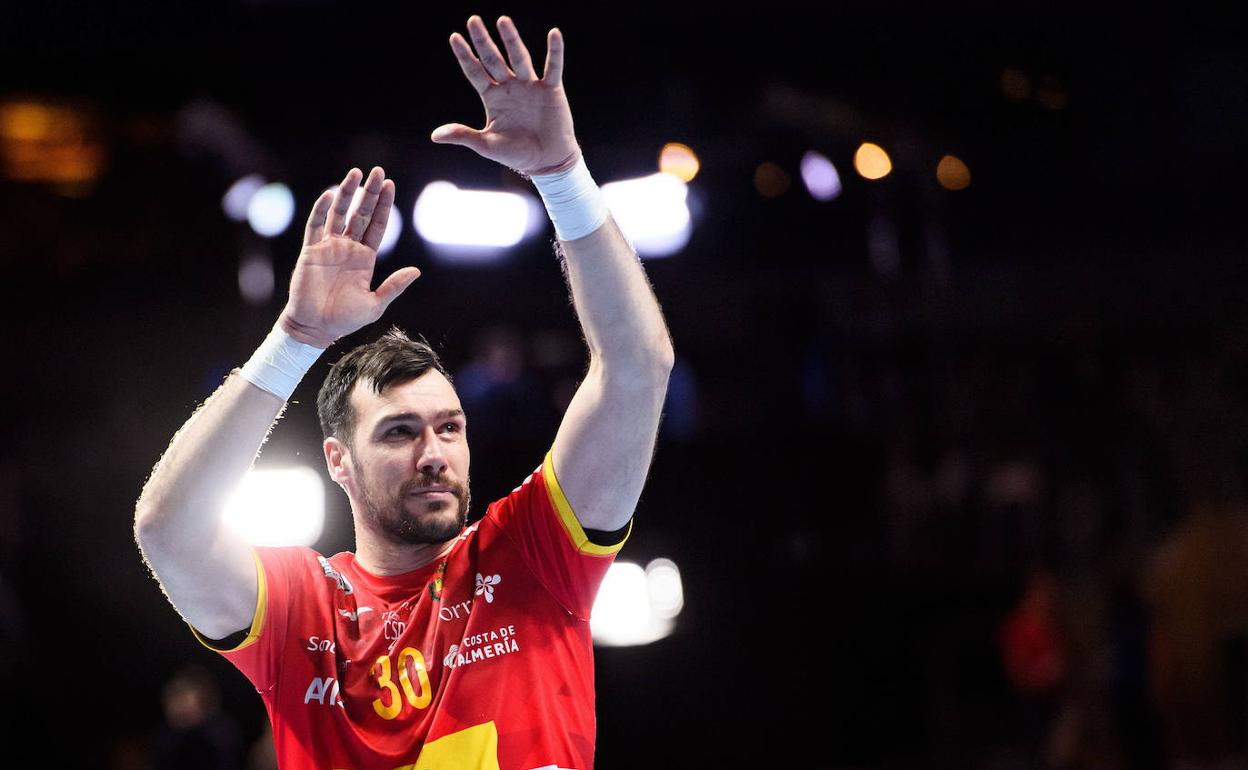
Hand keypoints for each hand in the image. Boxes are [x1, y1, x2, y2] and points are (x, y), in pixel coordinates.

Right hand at [278, 167, 419, 347]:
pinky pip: (316, 225)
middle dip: (369, 193)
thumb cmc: (345, 320)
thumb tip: (416, 271)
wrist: (315, 329)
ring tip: (355, 173)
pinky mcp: (311, 251)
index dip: (384, 206)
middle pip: (361, 213)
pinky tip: (330, 194)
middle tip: (378, 171)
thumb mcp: (375, 304)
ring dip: (346, 193)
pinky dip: (322, 209)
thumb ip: (394, 286)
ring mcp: (329, 247)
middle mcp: (348, 248)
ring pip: (339, 213)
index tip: (391, 185)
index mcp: (365, 258)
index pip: (377, 225)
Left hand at [431, 15, 579, 175]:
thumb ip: (463, 135)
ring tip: (503, 21)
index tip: (455, 37)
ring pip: (519, 58)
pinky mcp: (551, 90)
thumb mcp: (486, 145)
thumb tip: (434, 136)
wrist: (547, 161)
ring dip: (511, 40)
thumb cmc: (517, 153)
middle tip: (473, 20)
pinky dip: (555, 51)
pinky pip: (553, 67)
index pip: (475, 71)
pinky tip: (554, 34)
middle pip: (494, 59)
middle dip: (483, 41)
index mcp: (492, 97)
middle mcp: (510, 87)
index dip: (465, 55)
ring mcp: (530, 86)